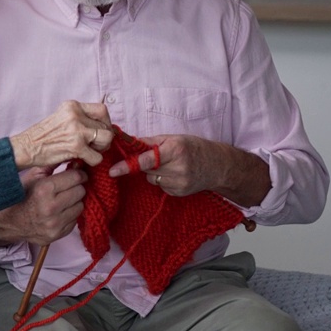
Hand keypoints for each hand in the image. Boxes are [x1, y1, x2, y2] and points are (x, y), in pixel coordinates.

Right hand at [0, 165, 86, 247]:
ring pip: (80, 206)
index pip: (75, 178)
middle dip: (77, 186)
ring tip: (64, 198)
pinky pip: (74, 220)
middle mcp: (51, 208)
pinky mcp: (58, 235)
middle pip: (80, 192)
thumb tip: (73, 157)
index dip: (78, 173)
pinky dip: (70, 214)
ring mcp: (55, 224)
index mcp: (44, 190)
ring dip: (75, 201)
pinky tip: (60, 211)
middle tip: (70, 185)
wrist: (8, 223)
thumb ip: (52, 165)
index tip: (78, 173)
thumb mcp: (33, 176)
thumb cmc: (21, 196)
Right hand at [9, 100, 111, 169]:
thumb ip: (80, 118)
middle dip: (104, 138)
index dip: (106, 122)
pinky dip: (93, 161)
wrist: (26, 147)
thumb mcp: (62, 118)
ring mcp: (76, 130)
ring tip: (90, 151)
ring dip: (101, 148)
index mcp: (72, 106)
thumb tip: (102, 126)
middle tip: (95, 146)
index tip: (101, 130)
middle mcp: (75, 115)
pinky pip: (97, 156)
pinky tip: (82, 160)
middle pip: (106, 125)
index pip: (102, 109)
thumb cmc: (43, 136)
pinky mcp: (76, 146)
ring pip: (106, 138)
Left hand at [108, 134, 270, 205]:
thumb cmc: (194, 147)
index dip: (127, 165)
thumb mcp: (174, 137)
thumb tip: (126, 142)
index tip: (112, 171)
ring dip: (155, 173)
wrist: (217, 166)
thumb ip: (150, 142)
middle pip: (146, 169)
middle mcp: (177, 168)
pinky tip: (175, 175)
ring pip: (151, 179)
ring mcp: (179, 183)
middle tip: (159, 157)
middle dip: (146, 163)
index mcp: (175, 150)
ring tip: (171, 166)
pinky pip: (160, 187)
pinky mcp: (179, 193)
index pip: (146, 160)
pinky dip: (163, 180)